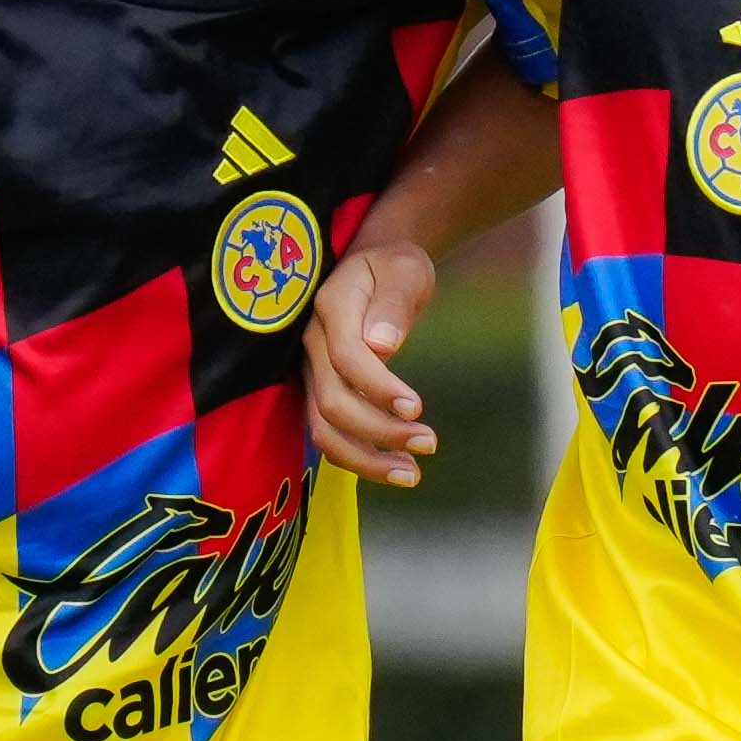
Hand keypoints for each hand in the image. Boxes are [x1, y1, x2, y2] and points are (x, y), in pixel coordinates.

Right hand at [306, 240, 449, 483]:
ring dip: (365, 458)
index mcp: (332, 306)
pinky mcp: (320, 390)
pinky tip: (395, 468)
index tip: (416, 408)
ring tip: (412, 473)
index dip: (378, 388)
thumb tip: (382, 346)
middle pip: (331, 401)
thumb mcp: (404, 269)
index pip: (347, 357)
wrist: (374, 268)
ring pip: (323, 427)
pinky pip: (330, 432)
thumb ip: (393, 303)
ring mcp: (311, 369)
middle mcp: (312, 342)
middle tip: (428, 444)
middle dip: (379, 431)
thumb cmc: (393, 267)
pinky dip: (359, 457)